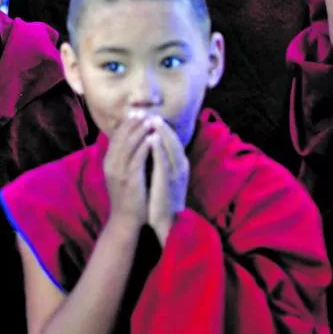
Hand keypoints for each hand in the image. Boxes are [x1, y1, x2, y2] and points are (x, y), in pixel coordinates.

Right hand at [103, 110, 155, 226]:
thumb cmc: (128, 196)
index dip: (126, 124)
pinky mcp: (129, 179)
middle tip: (144, 111)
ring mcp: (119, 172)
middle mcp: (111, 164)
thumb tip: (132, 141)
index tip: (137, 113)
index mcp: (109, 162)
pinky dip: (144, 147)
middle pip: (121, 137)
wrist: (126, 220)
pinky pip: (136, 158)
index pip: (116, 136)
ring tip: (150, 120)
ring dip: (139, 131)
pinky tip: (152, 138)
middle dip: (133, 123)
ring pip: (128, 145)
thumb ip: (124, 158)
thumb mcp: (121, 174)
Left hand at [147, 117, 189, 246]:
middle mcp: (180, 166)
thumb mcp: (164, 176)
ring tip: (152, 118)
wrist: (167, 222)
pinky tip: (152, 138)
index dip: (163, 127)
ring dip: (162, 132)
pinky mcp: (168, 181)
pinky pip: (164, 162)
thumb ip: (161, 161)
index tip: (152, 114)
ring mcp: (176, 173)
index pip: (172, 140)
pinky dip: (159, 148)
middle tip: (152, 111)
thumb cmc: (163, 199)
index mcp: (179, 164)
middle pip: (173, 140)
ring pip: (171, 147)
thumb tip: (153, 146)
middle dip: (163, 125)